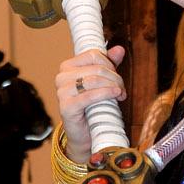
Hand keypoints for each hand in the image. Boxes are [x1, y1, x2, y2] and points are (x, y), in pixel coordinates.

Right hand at [56, 45, 126, 160]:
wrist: (85, 135)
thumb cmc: (93, 107)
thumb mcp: (102, 83)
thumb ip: (109, 65)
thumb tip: (120, 49)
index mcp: (67, 67)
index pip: (93, 55)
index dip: (110, 64)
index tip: (118, 78)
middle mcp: (61, 77)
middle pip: (95, 68)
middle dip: (114, 77)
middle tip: (122, 89)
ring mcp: (62, 92)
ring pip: (94, 80)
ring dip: (112, 86)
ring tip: (121, 95)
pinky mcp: (66, 107)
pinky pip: (90, 96)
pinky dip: (106, 94)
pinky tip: (116, 95)